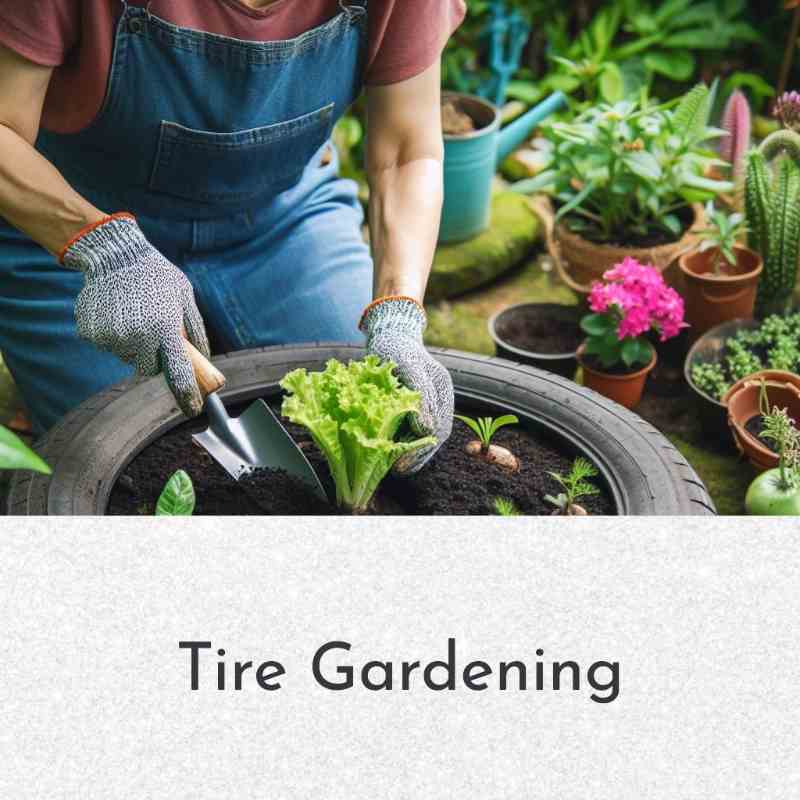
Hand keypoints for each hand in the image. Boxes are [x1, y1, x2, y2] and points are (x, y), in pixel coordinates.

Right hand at [62, 214, 210, 416]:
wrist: (114, 254)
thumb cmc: (156, 275)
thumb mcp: (185, 297)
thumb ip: (196, 331)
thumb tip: (205, 359)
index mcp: (165, 330)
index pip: (179, 374)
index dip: (188, 395)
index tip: (193, 409)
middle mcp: (138, 338)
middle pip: (149, 369)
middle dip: (154, 358)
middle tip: (154, 333)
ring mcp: (112, 337)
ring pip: (127, 357)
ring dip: (133, 344)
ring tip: (134, 314)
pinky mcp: (91, 334)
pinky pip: (107, 345)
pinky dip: (113, 335)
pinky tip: (116, 312)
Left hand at [360, 296, 453, 473]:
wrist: (389, 333)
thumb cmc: (392, 347)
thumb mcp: (404, 367)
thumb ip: (419, 395)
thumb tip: (426, 426)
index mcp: (440, 387)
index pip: (437, 428)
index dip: (421, 449)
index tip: (402, 464)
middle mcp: (440, 396)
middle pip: (436, 435)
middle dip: (419, 456)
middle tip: (398, 470)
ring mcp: (432, 399)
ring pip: (429, 434)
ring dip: (415, 453)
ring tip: (397, 467)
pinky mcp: (419, 402)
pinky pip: (419, 428)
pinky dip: (409, 442)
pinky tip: (396, 452)